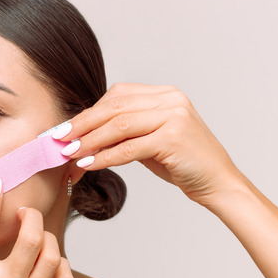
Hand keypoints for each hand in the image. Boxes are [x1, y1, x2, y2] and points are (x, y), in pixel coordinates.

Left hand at [57, 83, 246, 206]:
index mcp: (165, 94)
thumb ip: (124, 134)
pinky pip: (129, 147)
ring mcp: (174, 116)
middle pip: (114, 108)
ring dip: (89, 140)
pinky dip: (104, 157)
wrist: (219, 183)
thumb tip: (82, 138)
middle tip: (58, 139)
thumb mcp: (151, 142)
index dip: (88, 113)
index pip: (116, 96)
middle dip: (82, 124)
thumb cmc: (184, 164)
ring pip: (118, 125)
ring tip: (68, 153)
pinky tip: (88, 164)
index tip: (65, 129)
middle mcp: (170, 99)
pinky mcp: (173, 138)